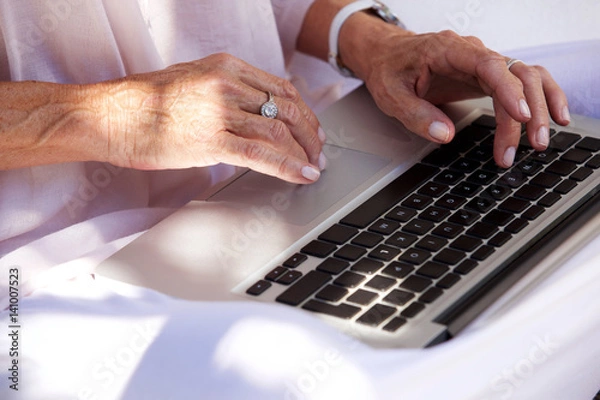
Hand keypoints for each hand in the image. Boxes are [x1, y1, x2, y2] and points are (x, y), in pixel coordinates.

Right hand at [103, 53, 325, 182]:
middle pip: (287, 109)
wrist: (109, 115)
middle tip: (320, 152)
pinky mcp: (210, 140)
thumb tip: (253, 109)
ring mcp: (219, 111)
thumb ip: (226, 90)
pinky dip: (288, 167)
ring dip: (303, 152)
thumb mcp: (193, 82)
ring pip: (279, 131)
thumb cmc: (145, 103)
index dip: (304, 112)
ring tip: (313, 167)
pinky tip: (302, 176)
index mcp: (226, 66)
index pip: (281, 88)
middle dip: (310, 134)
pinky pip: (261, 154)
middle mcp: (227, 84)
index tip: (313, 129)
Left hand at [340, 23, 569, 167]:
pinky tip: (554, 117)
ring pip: (525, 77)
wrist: (386, 54)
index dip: (509, 90)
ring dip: (539, 107)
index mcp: (448, 50)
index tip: (521, 116)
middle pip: (515, 74)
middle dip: (529, 110)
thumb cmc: (388, 69)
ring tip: (539, 141)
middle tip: (529, 145)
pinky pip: (522, 81)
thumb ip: (415, 114)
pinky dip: (541, 97)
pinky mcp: (486, 75)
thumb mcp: (391, 94)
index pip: (489, 65)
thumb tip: (444, 135)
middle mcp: (472, 53)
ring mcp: (483, 63)